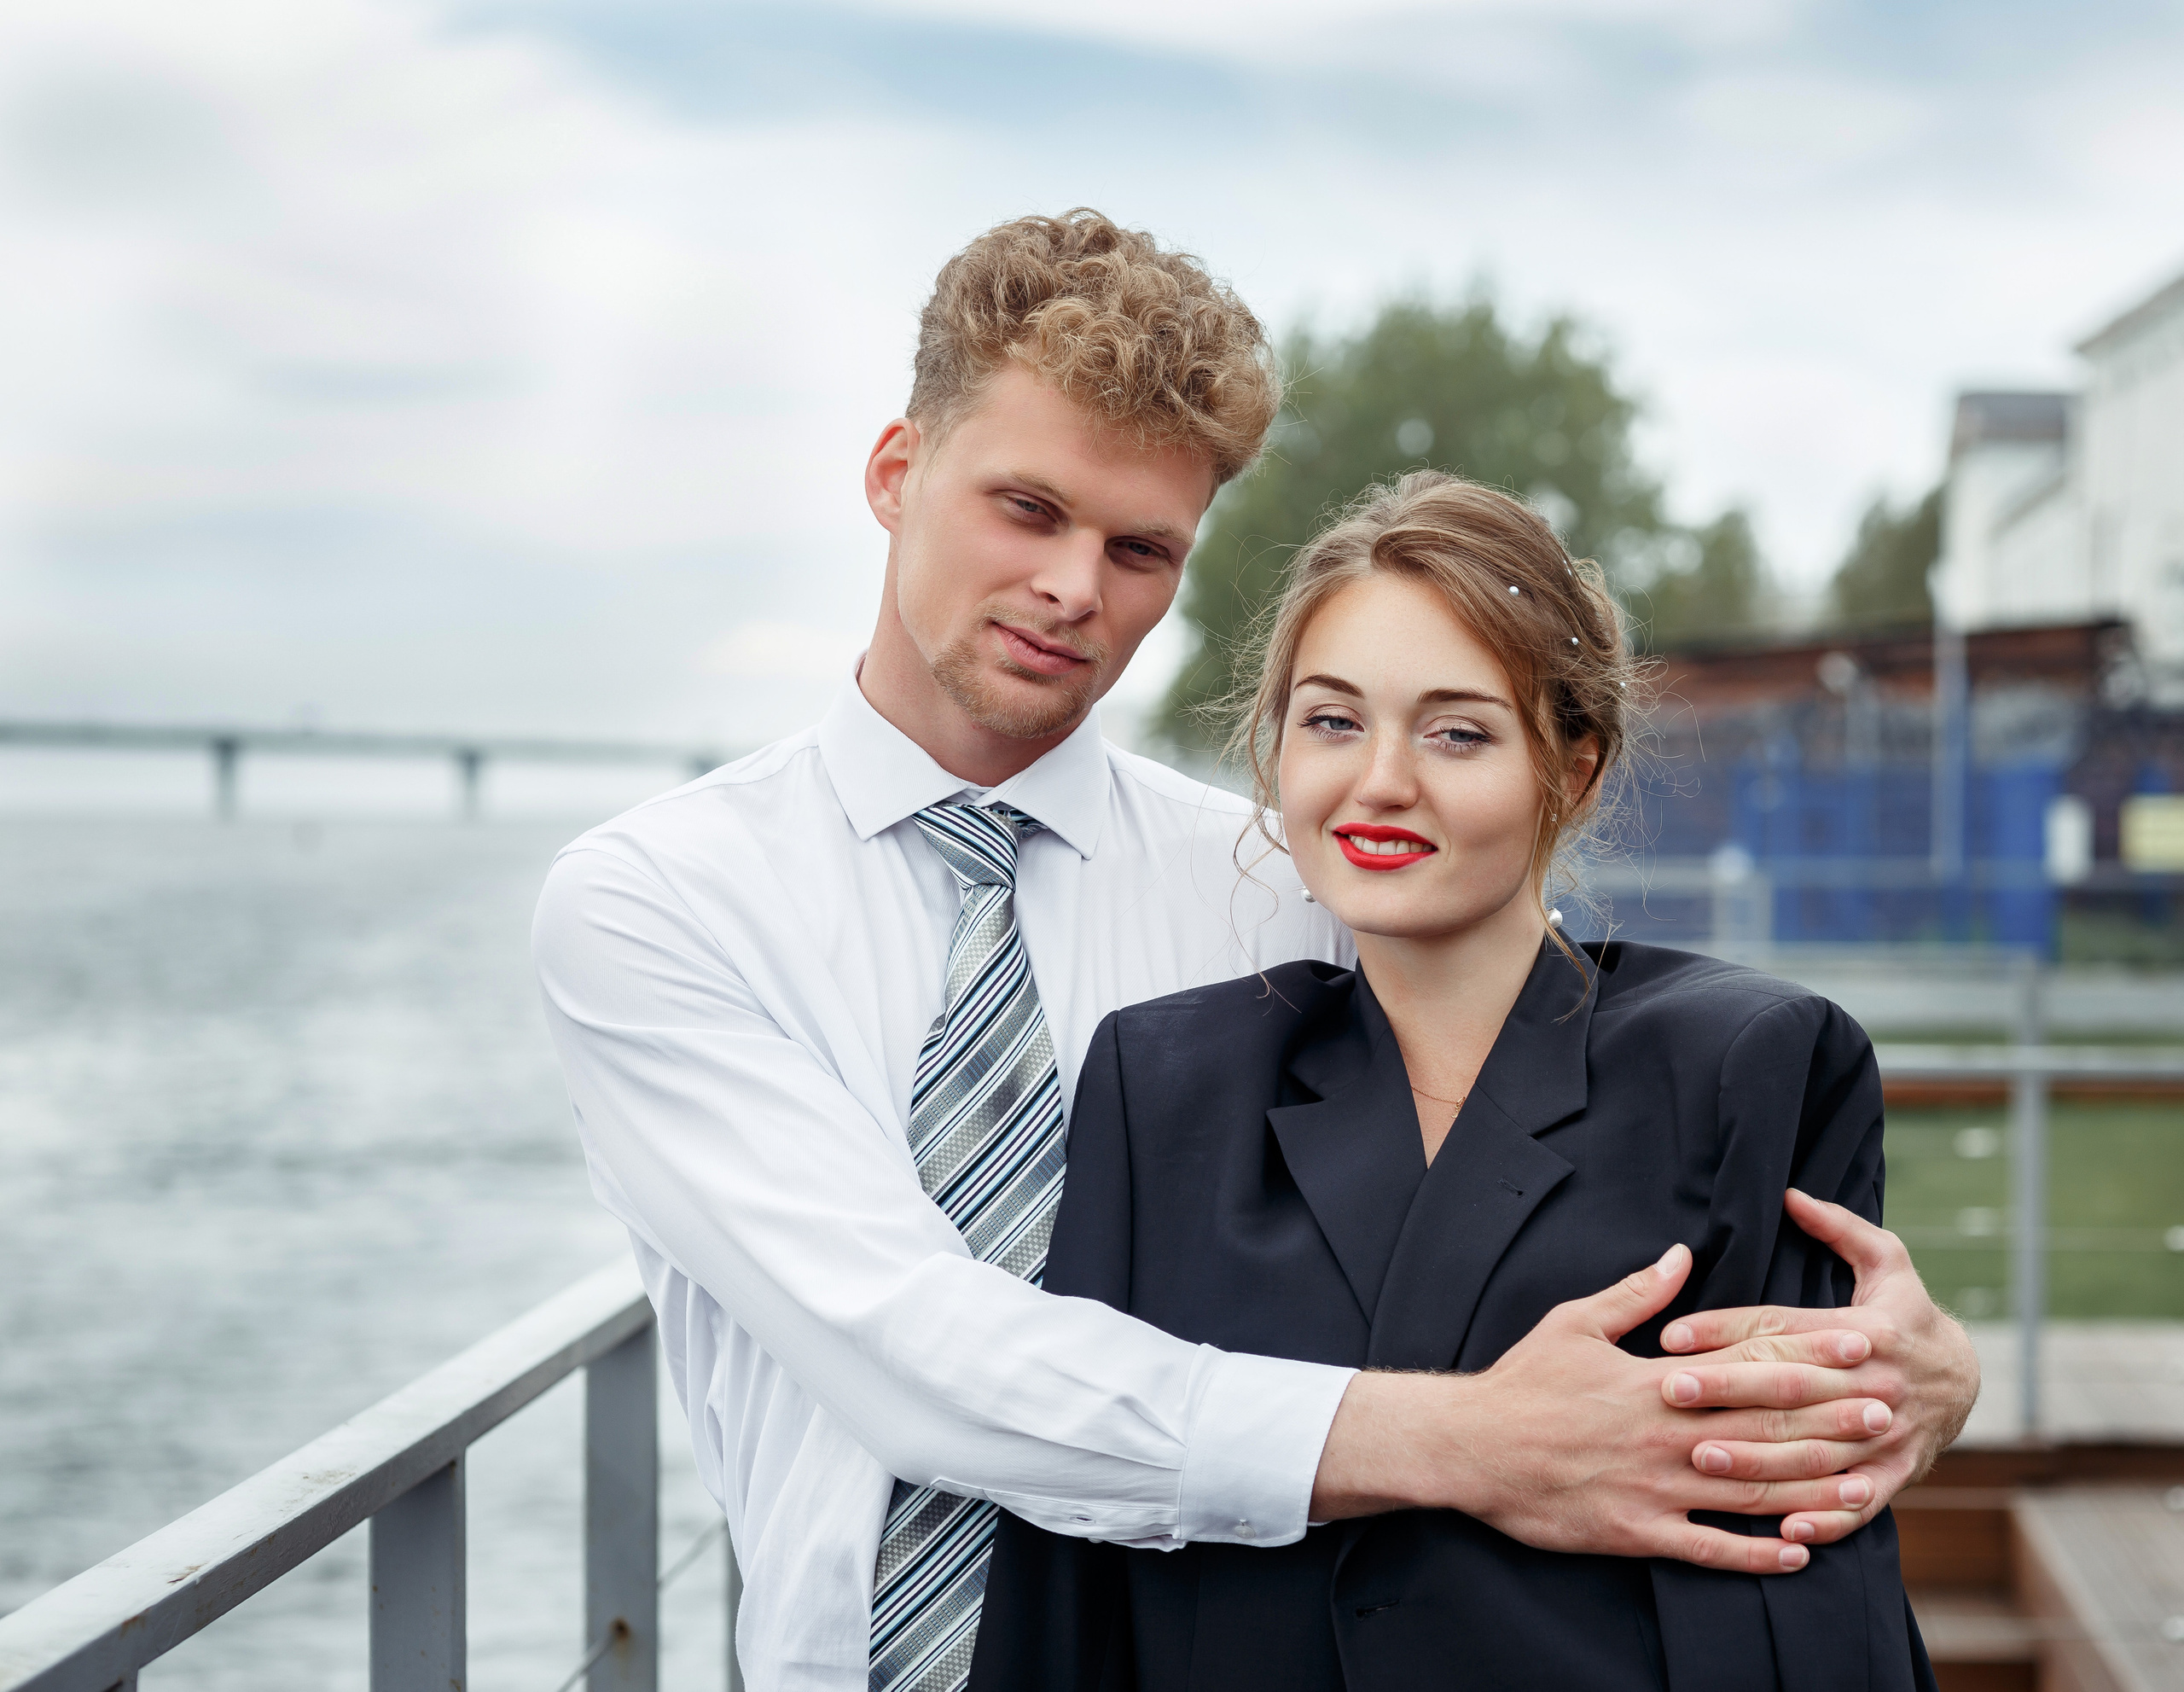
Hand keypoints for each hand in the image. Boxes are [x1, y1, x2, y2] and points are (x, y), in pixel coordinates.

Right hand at [1310, 1243, 1887, 1573]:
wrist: (1470, 1447)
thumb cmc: (1521, 1381)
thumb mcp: (1575, 1323)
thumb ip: (1636, 1294)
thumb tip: (1681, 1255)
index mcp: (1657, 1384)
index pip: (1751, 1368)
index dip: (1810, 1356)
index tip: (1857, 1344)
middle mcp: (1668, 1439)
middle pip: (1767, 1430)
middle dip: (1833, 1419)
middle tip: (1888, 1408)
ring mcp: (1657, 1490)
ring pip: (1753, 1493)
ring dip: (1814, 1487)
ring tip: (1866, 1479)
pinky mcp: (1638, 1533)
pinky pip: (1711, 1549)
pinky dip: (1758, 1555)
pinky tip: (1799, 1553)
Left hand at [1659, 1189, 1980, 1548]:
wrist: (1967, 1380)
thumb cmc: (1906, 1314)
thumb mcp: (1887, 1261)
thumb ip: (1839, 1227)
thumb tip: (1789, 1193)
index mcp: (1866, 1329)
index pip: (1784, 1328)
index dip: (1726, 1329)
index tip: (1671, 1334)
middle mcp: (1875, 1382)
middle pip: (1791, 1389)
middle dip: (1729, 1391)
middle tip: (1668, 1392)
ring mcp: (1888, 1433)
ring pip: (1816, 1449)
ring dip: (1758, 1458)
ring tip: (1701, 1458)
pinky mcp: (1898, 1473)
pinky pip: (1860, 1502)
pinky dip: (1826, 1520)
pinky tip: (1783, 1530)